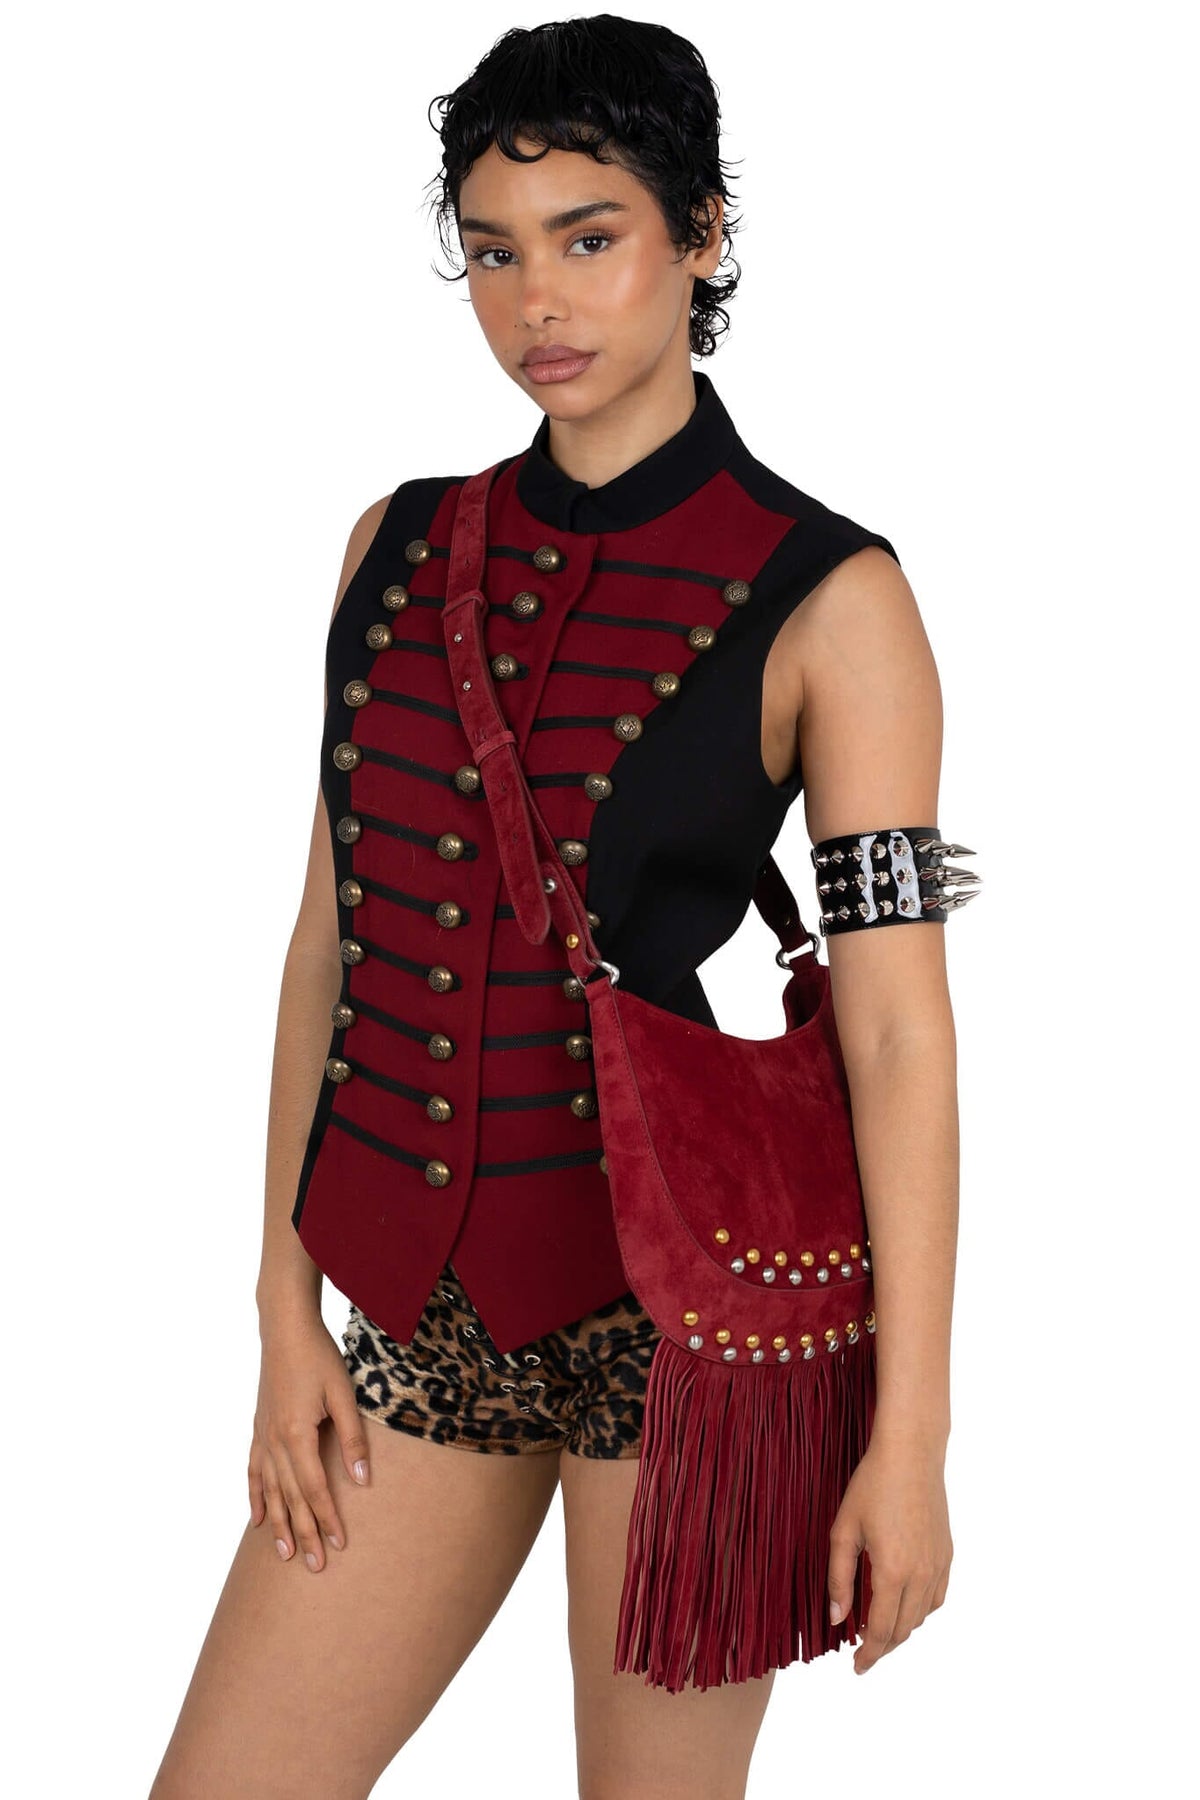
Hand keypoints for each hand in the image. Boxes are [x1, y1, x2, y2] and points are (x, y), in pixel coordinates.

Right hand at [247, 1309, 373, 1571]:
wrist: (285, 1330)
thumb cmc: (319, 1358)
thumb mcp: (344, 1395)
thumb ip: (353, 1438)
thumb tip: (363, 1480)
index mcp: (297, 1435)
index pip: (315, 1489)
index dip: (328, 1518)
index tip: (339, 1545)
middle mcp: (275, 1442)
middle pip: (292, 1498)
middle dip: (304, 1533)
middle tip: (315, 1567)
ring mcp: (263, 1437)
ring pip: (271, 1491)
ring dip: (278, 1525)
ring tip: (286, 1555)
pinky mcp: (259, 1429)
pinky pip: (254, 1472)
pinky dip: (256, 1497)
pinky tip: (257, 1519)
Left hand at [827, 1433, 952, 1673]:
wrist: (911, 1454)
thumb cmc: (872, 1486)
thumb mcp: (844, 1530)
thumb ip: (839, 1578)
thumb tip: (838, 1619)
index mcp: (893, 1571)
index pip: (881, 1630)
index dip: (869, 1654)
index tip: (857, 1667)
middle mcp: (921, 1574)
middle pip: (903, 1629)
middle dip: (883, 1647)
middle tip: (863, 1652)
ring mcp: (938, 1564)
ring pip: (922, 1616)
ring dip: (901, 1629)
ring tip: (879, 1628)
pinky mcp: (947, 1553)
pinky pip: (937, 1596)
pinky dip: (921, 1610)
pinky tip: (905, 1605)